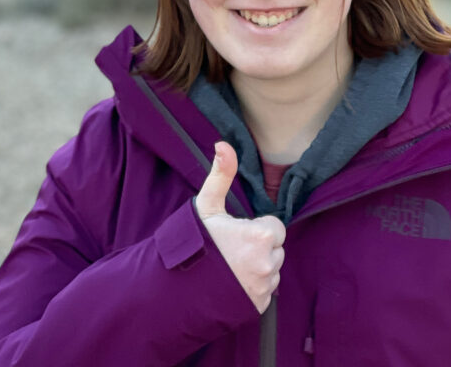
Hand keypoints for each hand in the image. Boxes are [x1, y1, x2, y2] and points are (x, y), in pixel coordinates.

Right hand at [195, 141, 285, 312]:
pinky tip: (232, 283)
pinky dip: (253, 287)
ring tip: (230, 267)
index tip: (238, 231)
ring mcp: (264, 288)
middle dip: (259, 247)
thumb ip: (221, 174)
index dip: (258, 227)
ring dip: (258, 267)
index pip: (276, 227)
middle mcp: (268, 263)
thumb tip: (223, 143)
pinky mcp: (259, 306)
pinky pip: (265, 291)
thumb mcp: (207, 205)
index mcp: (261, 235)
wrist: (175, 288)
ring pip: (271, 270)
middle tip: (232, 249)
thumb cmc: (194, 243)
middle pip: (275, 249)